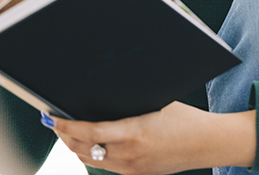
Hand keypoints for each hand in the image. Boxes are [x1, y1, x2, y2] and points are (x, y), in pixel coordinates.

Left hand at [48, 103, 255, 174]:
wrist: (207, 144)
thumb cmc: (186, 119)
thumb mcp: (157, 103)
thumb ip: (129, 103)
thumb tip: (103, 91)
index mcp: (133, 133)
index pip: (88, 132)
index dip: (65, 126)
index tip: (52, 117)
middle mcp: (128, 155)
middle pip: (82, 148)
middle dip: (64, 135)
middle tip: (53, 122)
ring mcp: (130, 168)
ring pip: (90, 159)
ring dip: (75, 146)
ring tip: (66, 132)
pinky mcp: (136, 174)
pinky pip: (106, 164)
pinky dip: (92, 153)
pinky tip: (89, 143)